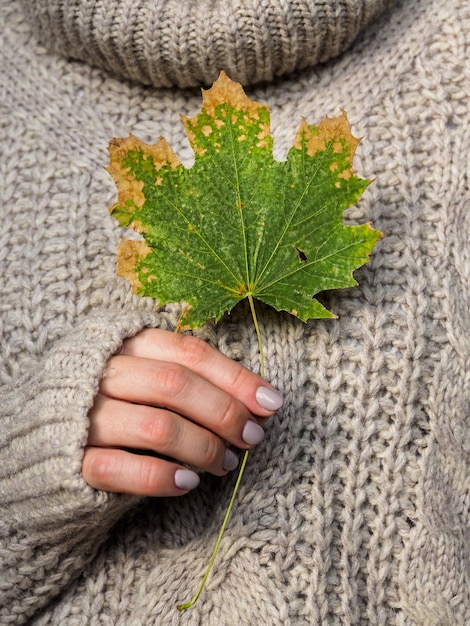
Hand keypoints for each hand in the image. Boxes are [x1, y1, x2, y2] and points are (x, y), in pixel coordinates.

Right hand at [82, 329, 282, 496]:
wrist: (37, 436)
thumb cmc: (110, 402)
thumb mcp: (144, 377)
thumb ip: (191, 382)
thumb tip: (259, 400)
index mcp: (125, 342)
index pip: (189, 353)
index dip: (235, 377)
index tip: (271, 402)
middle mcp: (103, 372)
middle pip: (175, 385)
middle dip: (224, 412)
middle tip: (253, 437)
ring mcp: (83, 415)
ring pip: (156, 426)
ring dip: (202, 447)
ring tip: (226, 463)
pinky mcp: (68, 459)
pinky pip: (119, 468)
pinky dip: (161, 477)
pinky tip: (188, 483)